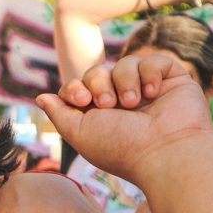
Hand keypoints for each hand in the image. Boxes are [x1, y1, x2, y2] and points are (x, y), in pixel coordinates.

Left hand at [38, 54, 212, 185]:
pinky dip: (150, 74)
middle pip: (97, 72)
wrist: (165, 151)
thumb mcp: (79, 132)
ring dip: (125, 81)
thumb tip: (40, 97)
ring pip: (125, 63)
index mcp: (100, 115)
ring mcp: (147, 90)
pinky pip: (153, 60)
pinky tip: (154, 94)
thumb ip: (59, 113)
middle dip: (98, 83)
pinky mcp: (172, 80)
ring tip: (133, 103)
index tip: (82, 99)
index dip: (75, 87)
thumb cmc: (121, 147)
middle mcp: (122, 101)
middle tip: (109, 104)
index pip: (78, 87)